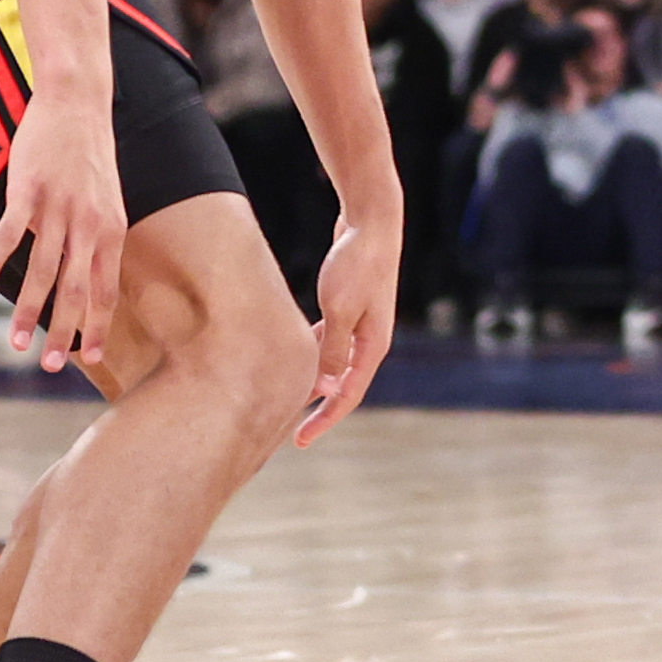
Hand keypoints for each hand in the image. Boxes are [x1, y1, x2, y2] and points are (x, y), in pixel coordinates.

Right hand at [0, 96, 125, 372]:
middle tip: (51, 366)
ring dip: (28, 310)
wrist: (78, 105)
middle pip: (76, 289)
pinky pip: (8, 235)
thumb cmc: (90, 157)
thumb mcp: (108, 201)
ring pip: (42, 270)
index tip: (90, 357)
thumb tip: (92, 277)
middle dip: (64, 331)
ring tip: (16, 342)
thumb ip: (99, 239)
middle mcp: (89, 225)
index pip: (106, 289)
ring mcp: (58, 208)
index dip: (97, 325)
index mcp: (111, 231)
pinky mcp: (28, 191)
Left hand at [295, 211, 397, 445]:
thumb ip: (332, 349)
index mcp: (373, 346)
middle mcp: (371, 340)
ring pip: (335, 363)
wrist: (373, 221)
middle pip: (342, 384)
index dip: (324, 420)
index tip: (299, 441)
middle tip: (290, 430)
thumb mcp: (339, 309)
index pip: (348, 395)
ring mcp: (363, 323)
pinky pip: (331, 341)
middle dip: (318, 407)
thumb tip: (325, 386)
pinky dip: (315, 352)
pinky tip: (295, 354)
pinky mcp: (351, 306)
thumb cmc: (357, 263)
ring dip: (315, 380)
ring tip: (287, 396)